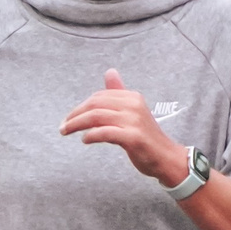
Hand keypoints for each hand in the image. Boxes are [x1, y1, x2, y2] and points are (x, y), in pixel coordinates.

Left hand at [60, 69, 190, 186]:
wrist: (167, 159)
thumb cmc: (147, 138)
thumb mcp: (133, 111)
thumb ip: (119, 93)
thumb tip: (110, 71)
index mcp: (132, 97)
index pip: (99, 96)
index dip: (81, 106)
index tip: (70, 118)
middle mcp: (133, 105)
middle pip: (95, 104)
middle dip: (75, 115)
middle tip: (63, 126)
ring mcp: (134, 121)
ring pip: (96, 117)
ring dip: (77, 124)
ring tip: (67, 132)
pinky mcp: (133, 137)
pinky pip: (105, 133)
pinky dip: (91, 135)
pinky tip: (85, 140)